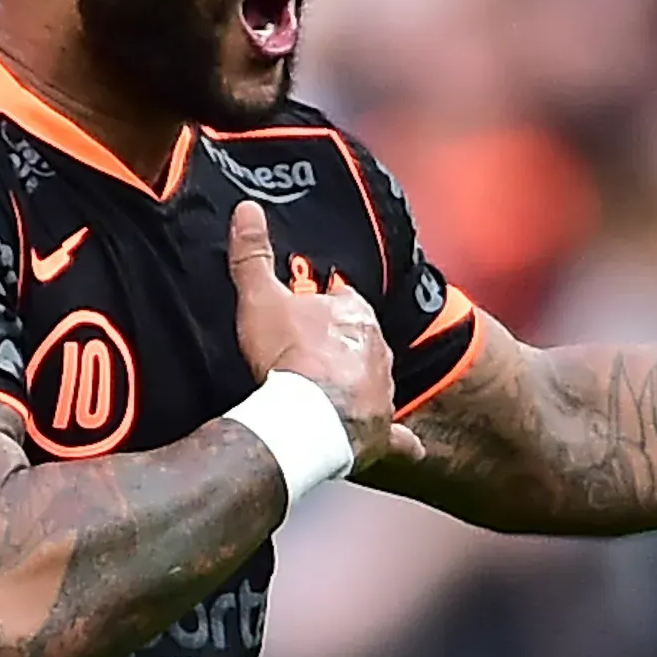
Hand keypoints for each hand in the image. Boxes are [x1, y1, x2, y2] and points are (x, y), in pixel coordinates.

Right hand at [227, 201, 418, 471]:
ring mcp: (384, 392)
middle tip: (313, 355)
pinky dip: (401, 440)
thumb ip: (253, 254)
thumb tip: (247, 209)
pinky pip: (400, 436)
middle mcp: (380, 351)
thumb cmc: (285, 356)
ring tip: (333, 395)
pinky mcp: (383, 431)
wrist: (305, 419)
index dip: (323, 306)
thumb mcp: (259, 297)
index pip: (344, 300)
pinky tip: (409, 447)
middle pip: (362, 341)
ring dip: (361, 386)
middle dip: (343, 345)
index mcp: (355, 314)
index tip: (305, 314)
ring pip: (377, 382)